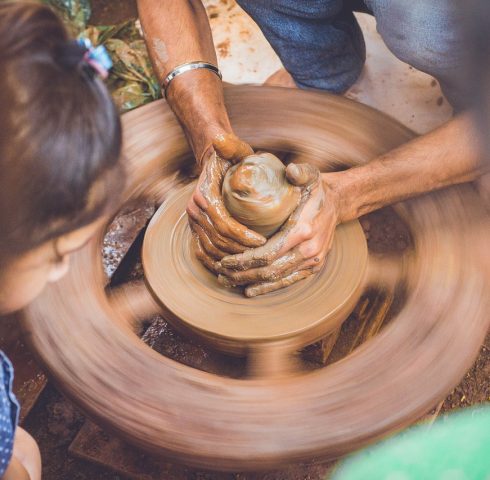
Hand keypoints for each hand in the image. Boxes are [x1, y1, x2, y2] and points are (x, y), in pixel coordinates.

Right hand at [187, 133, 266, 270]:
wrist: (212, 162)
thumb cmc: (228, 157)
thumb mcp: (233, 149)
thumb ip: (231, 145)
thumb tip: (221, 139)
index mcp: (203, 195)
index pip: (223, 223)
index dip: (242, 236)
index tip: (263, 241)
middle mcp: (194, 210)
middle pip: (217, 240)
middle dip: (240, 251)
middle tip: (262, 255)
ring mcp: (193, 222)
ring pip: (210, 249)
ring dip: (231, 259)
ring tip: (252, 262)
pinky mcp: (195, 229)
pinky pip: (201, 252)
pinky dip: (214, 263)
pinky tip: (231, 270)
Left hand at [218, 164, 339, 296]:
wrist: (338, 203)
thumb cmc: (316, 189)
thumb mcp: (310, 175)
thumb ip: (300, 172)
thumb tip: (290, 169)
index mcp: (303, 230)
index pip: (268, 253)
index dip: (244, 260)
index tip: (225, 260)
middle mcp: (309, 250)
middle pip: (269, 270)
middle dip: (242, 274)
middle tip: (221, 274)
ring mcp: (313, 261)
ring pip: (277, 278)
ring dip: (251, 282)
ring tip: (229, 281)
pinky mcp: (313, 267)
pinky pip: (289, 281)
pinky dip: (268, 288)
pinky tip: (250, 290)